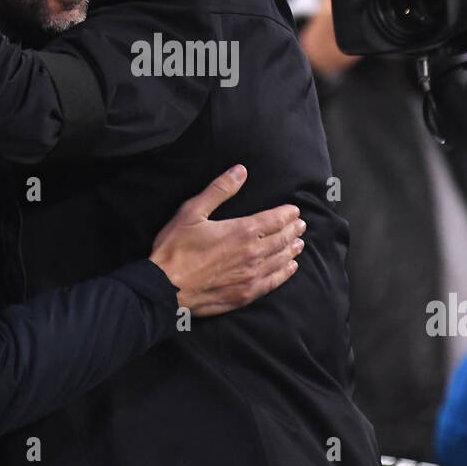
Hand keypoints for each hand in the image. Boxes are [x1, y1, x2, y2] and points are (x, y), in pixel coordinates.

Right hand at [150, 165, 304, 317]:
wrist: (165, 288)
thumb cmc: (175, 249)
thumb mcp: (192, 212)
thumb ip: (219, 190)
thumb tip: (240, 170)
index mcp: (242, 231)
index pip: (274, 220)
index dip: (287, 214)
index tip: (295, 210)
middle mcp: (252, 254)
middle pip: (281, 239)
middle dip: (293, 230)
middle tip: (301, 225)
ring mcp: (251, 276)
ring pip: (280, 260)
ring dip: (291, 250)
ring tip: (299, 243)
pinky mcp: (245, 294)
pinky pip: (272, 282)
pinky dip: (284, 273)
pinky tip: (290, 268)